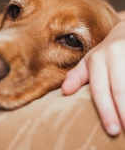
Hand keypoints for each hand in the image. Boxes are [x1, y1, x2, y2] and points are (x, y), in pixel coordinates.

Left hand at [62, 19, 124, 135]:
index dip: (106, 110)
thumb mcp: (89, 62)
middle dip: (123, 111)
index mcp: (96, 59)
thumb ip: (77, 76)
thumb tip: (65, 92)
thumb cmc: (106, 53)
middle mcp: (114, 54)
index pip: (100, 89)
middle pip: (119, 88)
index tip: (112, 130)